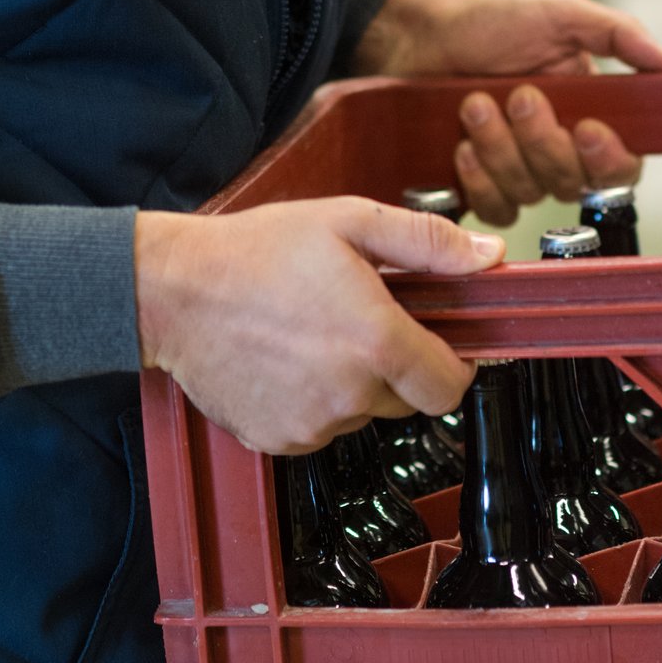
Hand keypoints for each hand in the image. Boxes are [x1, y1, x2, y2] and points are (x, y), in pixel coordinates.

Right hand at [135, 197, 504, 453]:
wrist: (175, 290)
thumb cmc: (256, 251)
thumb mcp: (349, 221)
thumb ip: (427, 242)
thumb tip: (487, 256)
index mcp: (378, 342)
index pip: (450, 386)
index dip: (448, 363)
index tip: (430, 340)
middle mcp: (350, 394)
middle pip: (404, 400)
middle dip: (392, 366)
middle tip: (352, 320)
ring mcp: (312, 424)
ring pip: (358, 414)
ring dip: (348, 383)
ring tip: (306, 334)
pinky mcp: (278, 441)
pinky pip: (315, 428)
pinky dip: (308, 401)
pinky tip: (281, 360)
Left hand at [349, 0, 661, 226]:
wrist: (426, 36)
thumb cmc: (492, 23)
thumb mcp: (559, 15)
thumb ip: (616, 33)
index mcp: (589, 115)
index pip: (622, 165)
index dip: (610, 159)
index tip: (588, 129)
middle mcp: (557, 151)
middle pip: (572, 180)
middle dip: (542, 140)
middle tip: (519, 95)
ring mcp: (518, 172)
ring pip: (529, 191)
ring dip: (500, 147)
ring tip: (473, 103)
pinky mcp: (480, 186)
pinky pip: (494, 208)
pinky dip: (478, 180)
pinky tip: (462, 147)